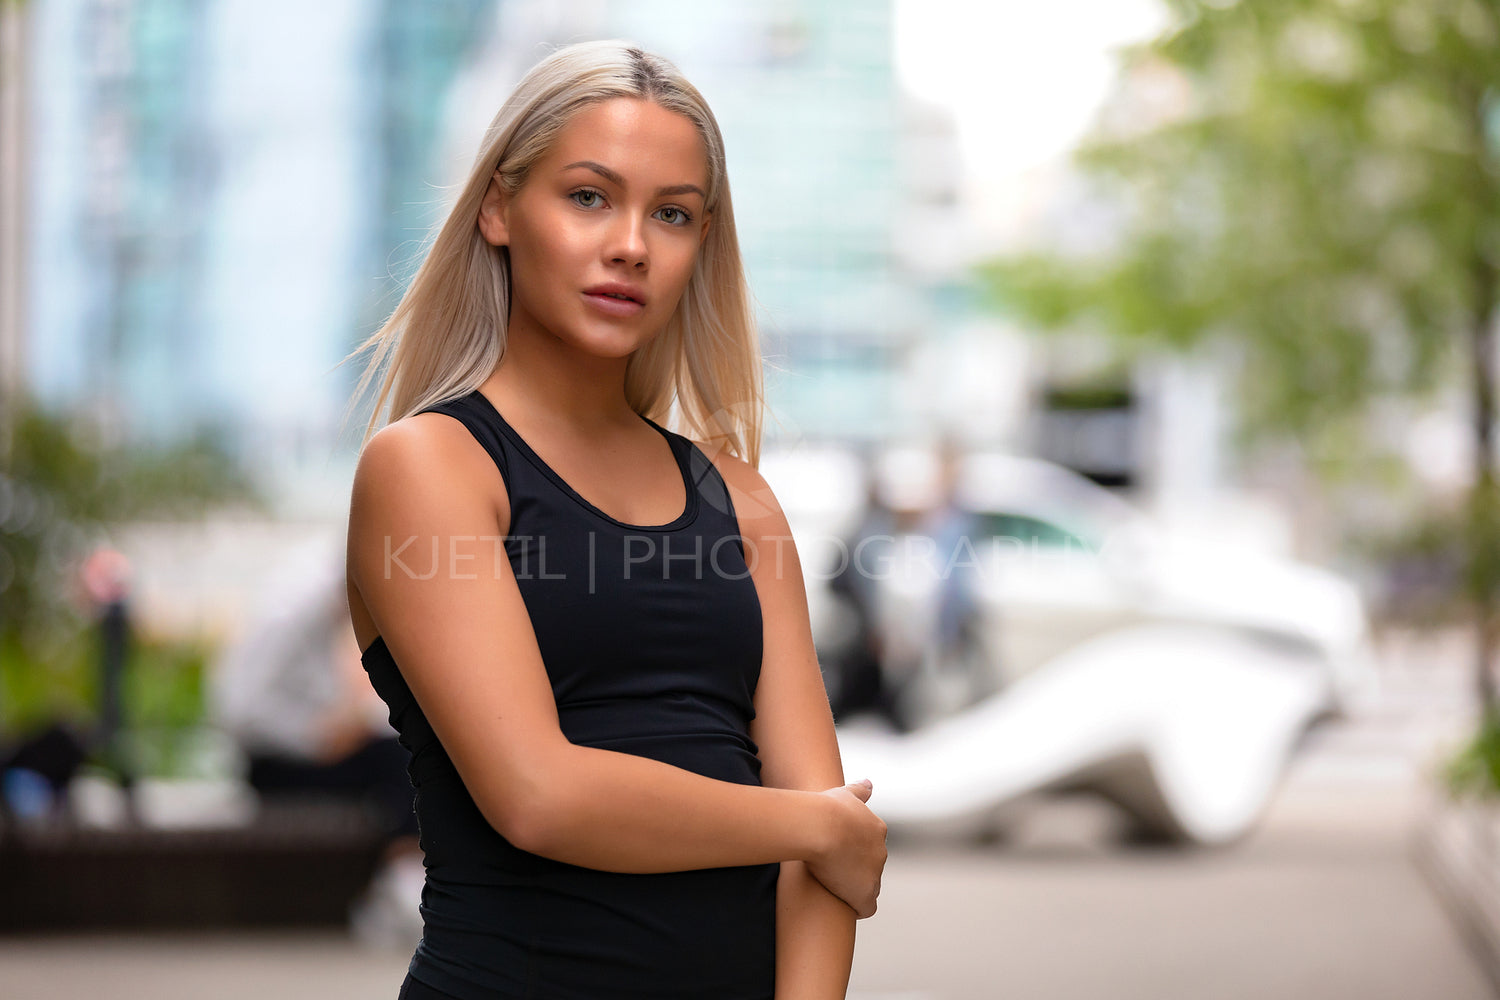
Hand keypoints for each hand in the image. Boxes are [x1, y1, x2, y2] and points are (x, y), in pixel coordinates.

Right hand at [805, 779, 886, 918]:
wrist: (821, 827)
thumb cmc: (826, 808)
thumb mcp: (844, 793)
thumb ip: (859, 790)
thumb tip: (869, 783)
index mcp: (876, 829)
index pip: (870, 845)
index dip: (853, 850)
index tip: (837, 852)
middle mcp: (880, 852)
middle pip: (870, 867)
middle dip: (855, 870)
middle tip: (831, 871)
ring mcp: (875, 875)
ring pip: (869, 887)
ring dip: (855, 889)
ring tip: (835, 891)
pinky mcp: (865, 895)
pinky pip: (866, 908)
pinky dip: (857, 908)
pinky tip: (844, 908)